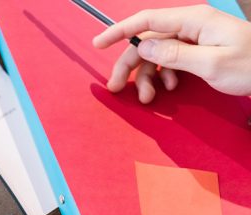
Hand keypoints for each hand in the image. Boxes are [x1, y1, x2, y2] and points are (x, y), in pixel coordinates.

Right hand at [92, 5, 250, 102]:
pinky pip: (171, 61)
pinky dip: (164, 76)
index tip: (97, 44)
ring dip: (147, 76)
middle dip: (129, 65)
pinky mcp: (200, 51)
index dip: (118, 32)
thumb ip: (174, 54)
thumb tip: (142, 47)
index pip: (146, 21)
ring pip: (157, 54)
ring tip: (148, 98)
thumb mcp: (212, 63)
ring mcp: (195, 39)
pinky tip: (169, 88)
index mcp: (193, 21)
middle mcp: (191, 26)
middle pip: (147, 41)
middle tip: (115, 88)